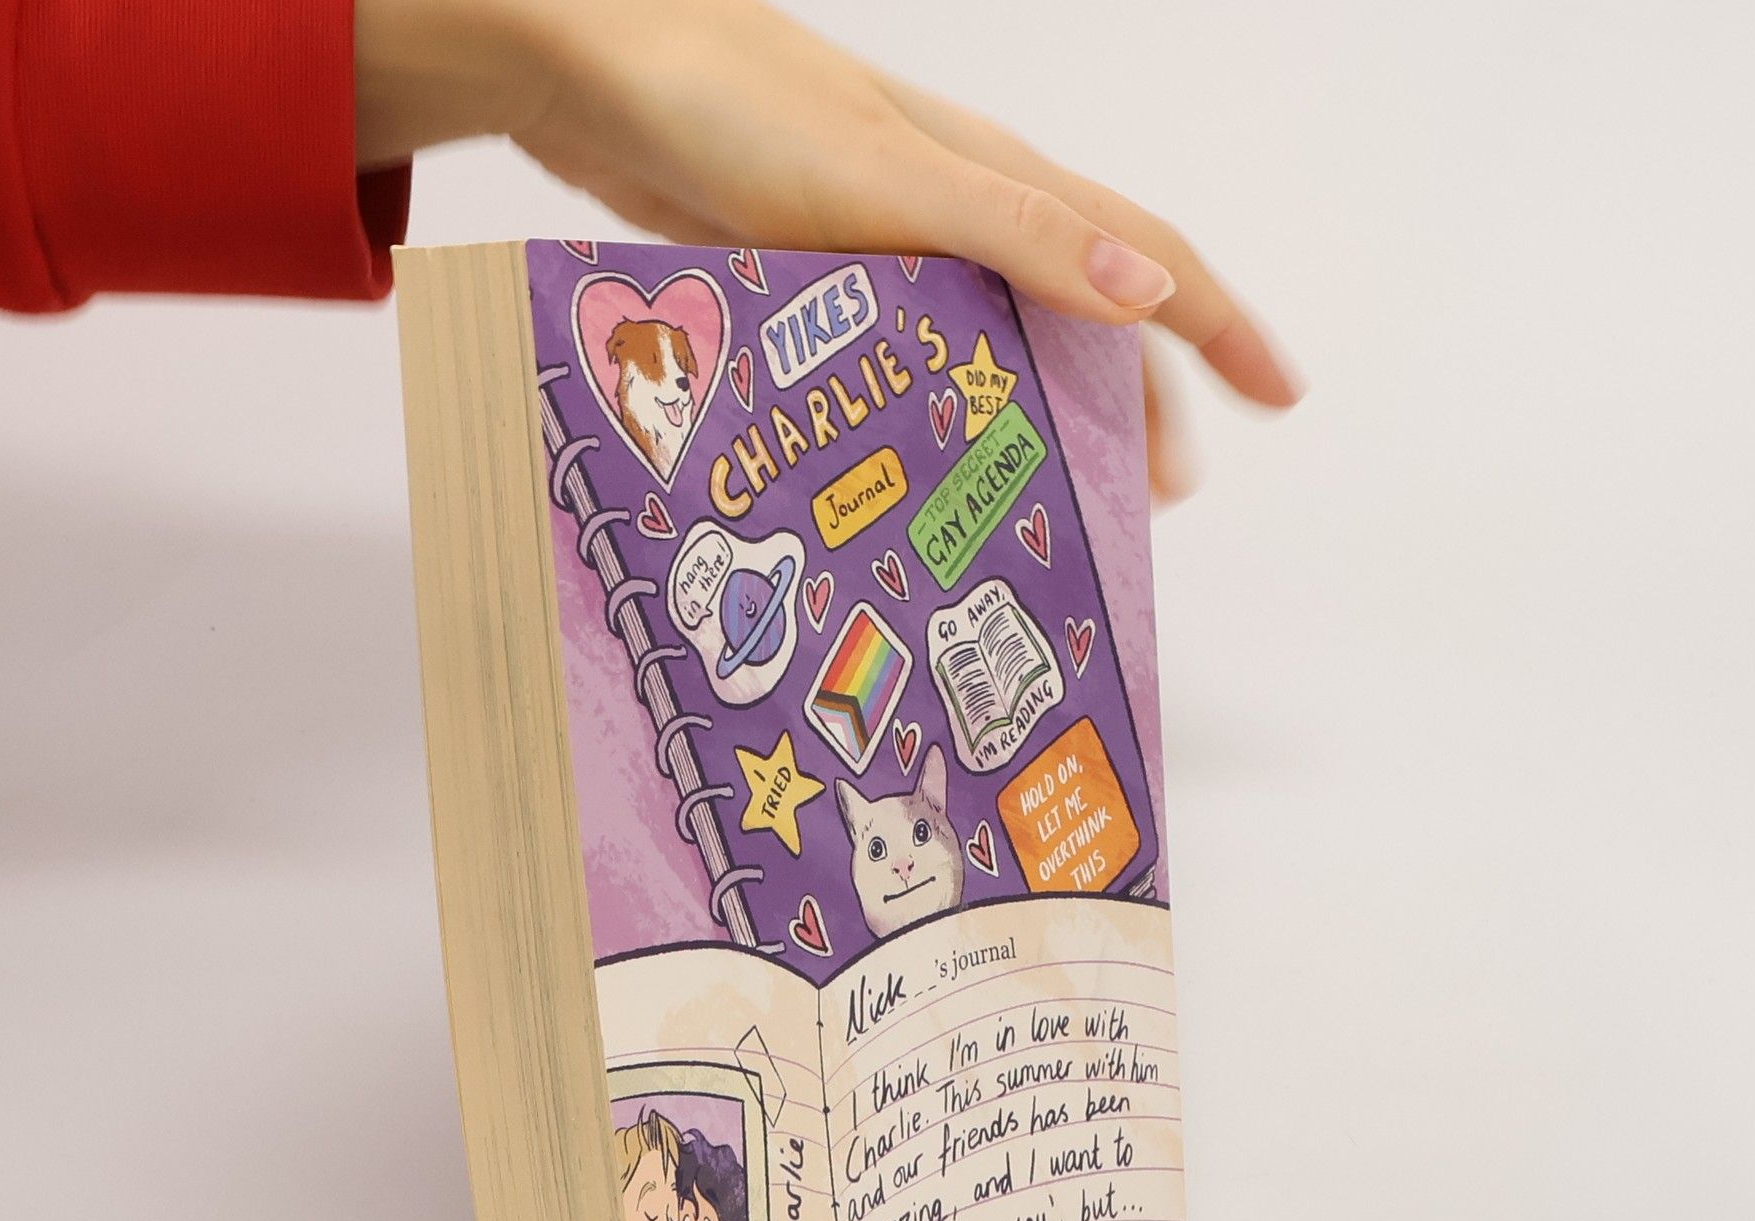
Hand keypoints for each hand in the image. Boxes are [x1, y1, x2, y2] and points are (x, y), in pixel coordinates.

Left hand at [356, 0, 1301, 500]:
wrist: (595, 73)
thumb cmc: (741, 108)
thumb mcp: (892, 177)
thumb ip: (1016, 234)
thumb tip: (1146, 301)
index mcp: (997, 183)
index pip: (1143, 256)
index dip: (1220, 327)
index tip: (1280, 397)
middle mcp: (958, 210)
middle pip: (1082, 308)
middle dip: (1140, 396)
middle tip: (1163, 493)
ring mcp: (889, 240)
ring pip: (1003, 334)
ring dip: (1047, 408)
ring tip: (1062, 490)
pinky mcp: (822, 269)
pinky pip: (920, 349)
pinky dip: (952, 406)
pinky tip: (934, 459)